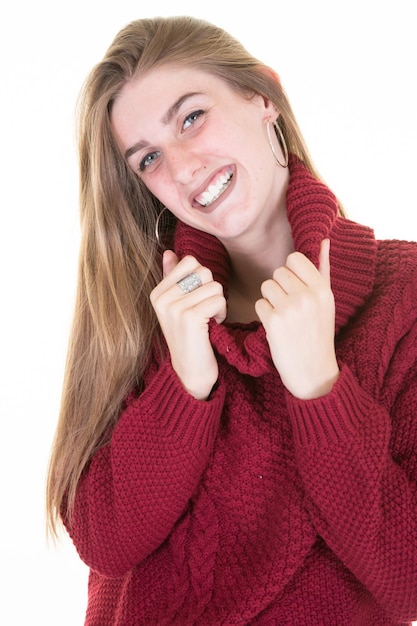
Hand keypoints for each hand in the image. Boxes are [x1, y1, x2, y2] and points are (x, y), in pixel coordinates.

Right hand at [150, 251, 226, 399]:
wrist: (190, 371)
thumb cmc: (188, 336)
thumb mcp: (176, 305)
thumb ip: (172, 278)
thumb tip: (170, 252)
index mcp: (158, 292)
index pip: (190, 261)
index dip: (202, 279)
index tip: (197, 299)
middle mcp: (163, 298)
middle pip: (204, 272)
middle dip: (212, 290)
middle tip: (204, 311)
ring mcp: (175, 308)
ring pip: (214, 286)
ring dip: (219, 304)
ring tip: (208, 320)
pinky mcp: (191, 317)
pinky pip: (218, 299)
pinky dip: (221, 312)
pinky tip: (212, 326)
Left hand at [255, 239, 338, 398]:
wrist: (313, 371)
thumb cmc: (319, 333)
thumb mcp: (327, 301)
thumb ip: (324, 269)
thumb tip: (324, 240)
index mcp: (323, 289)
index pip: (295, 258)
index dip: (290, 271)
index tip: (294, 287)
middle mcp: (308, 296)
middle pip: (278, 272)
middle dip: (279, 287)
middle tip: (288, 306)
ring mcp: (290, 309)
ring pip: (266, 286)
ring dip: (270, 299)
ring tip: (282, 315)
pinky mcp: (273, 322)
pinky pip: (259, 303)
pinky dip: (264, 314)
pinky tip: (275, 326)